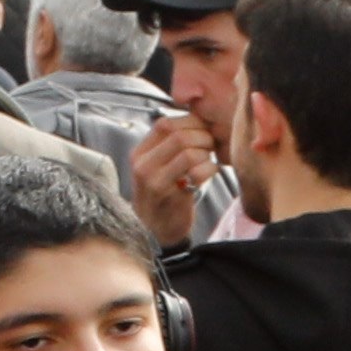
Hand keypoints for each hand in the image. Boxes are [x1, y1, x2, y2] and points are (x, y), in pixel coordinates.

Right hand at [126, 106, 216, 251]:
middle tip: (211, 146)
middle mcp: (142, 164)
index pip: (164, 123)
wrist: (155, 231)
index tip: (203, 131)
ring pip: (189, 152)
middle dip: (203, 138)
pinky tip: (209, 174)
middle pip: (179, 136)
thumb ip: (170, 145)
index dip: (190, 123)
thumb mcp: (158, 166)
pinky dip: (211, 170)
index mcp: (140, 152)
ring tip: (209, 161)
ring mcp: (153, 180)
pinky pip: (198, 172)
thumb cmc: (164, 195)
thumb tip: (200, 119)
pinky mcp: (168, 195)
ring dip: (207, 155)